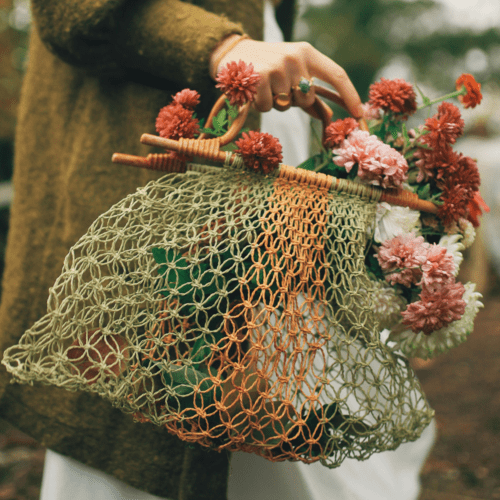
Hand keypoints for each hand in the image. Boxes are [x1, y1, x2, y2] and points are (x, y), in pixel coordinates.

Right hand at [210, 37, 363, 117]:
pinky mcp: (260, 77)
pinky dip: (261, 104)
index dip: (350, 95)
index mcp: (307, 53)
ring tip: (264, 86)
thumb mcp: (291, 73)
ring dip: (275, 103)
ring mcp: (278, 66)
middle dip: (293, 102)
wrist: (232, 54)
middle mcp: (295, 57)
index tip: (359, 114)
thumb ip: (310, 95)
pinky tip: (254, 90)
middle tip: (278, 88)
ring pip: (285, 105)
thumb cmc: (267, 67)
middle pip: (307, 98)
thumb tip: (328, 117)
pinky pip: (269, 107)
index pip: (336, 74)